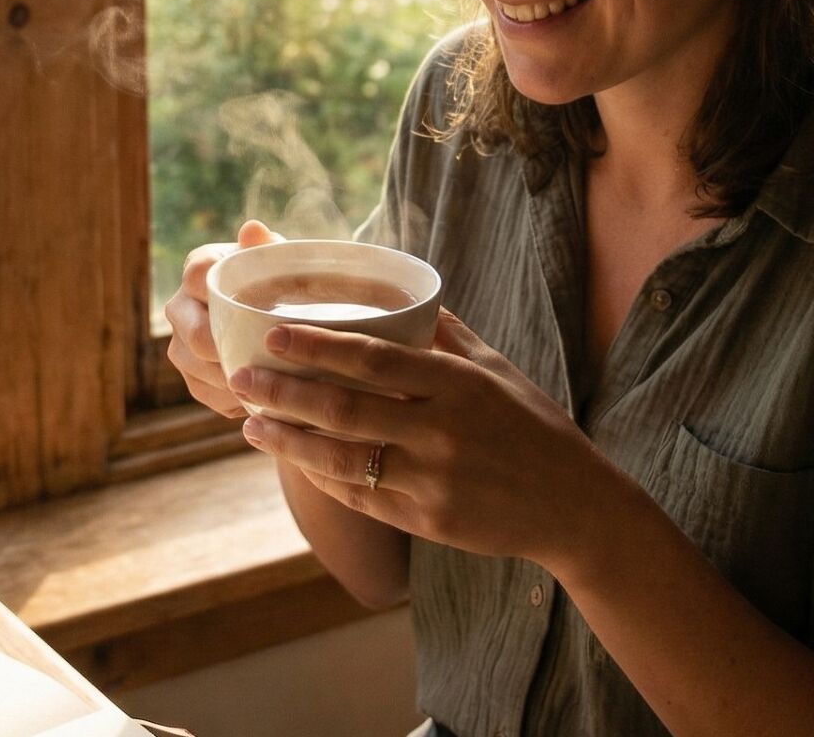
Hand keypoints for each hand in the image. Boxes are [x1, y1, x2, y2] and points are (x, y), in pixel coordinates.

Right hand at [163, 220, 283, 417]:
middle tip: (262, 358)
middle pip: (192, 333)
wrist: (274, 318)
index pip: (197, 276)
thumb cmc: (277, 282)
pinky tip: (260, 396)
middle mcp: (180, 306)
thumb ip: (267, 247)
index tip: (251, 308)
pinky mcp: (190, 377)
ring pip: (195, 367)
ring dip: (231, 377)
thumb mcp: (278, 263)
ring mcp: (180, 344)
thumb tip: (253, 229)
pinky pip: (205, 392)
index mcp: (199, 269)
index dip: (218, 293)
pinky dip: (233, 397)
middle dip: (225, 349)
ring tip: (268, 382)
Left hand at [227, 309, 614, 566]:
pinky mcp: (428, 522)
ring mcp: (433, 481)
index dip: (316, 346)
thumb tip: (401, 291)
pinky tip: (294, 461)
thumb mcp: (498, 370)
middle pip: (345, 409)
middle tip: (240, 377)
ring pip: (342, 459)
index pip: (373, 358)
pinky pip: (361, 498)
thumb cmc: (532, 426)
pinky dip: (322, 479)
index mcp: (458, 384)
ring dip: (289, 442)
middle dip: (284, 392)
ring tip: (251, 425)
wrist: (574, 505)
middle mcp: (442, 431)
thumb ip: (446, 335)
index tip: (271, 335)